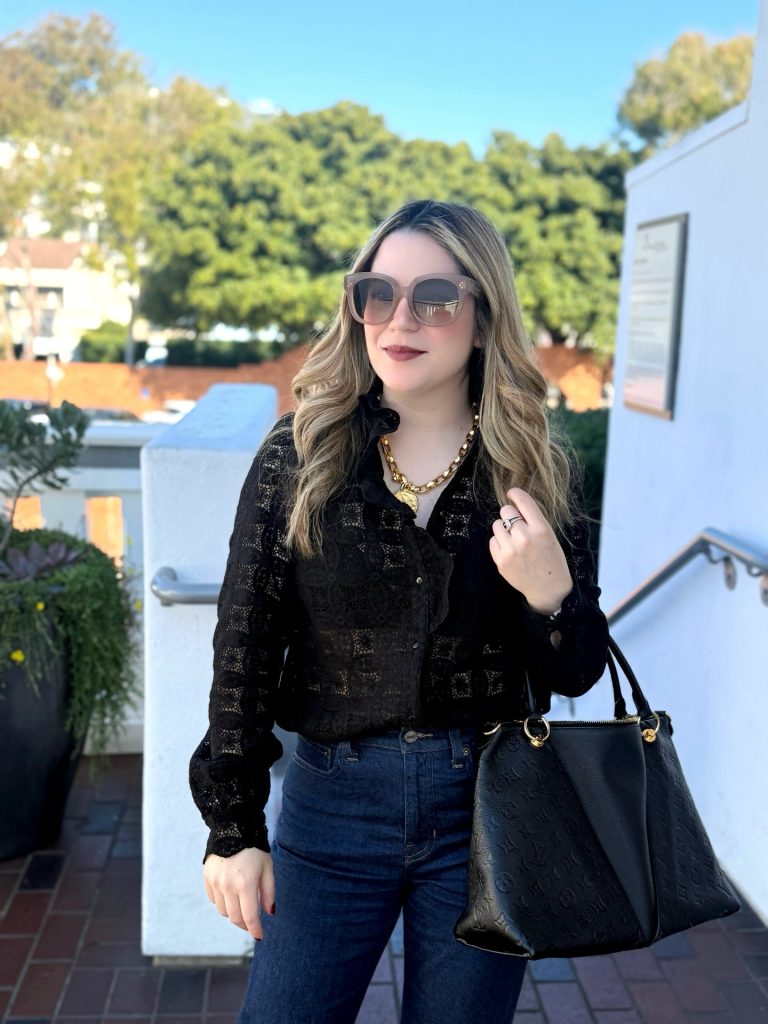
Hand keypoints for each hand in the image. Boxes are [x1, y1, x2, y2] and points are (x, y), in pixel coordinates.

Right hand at [203, 847, 275, 940]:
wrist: (233, 828)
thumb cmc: (255, 849)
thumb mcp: (268, 868)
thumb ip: (269, 892)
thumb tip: (269, 913)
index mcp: (245, 884)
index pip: (249, 917)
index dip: (255, 930)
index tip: (260, 936)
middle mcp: (228, 886)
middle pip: (235, 918)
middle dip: (245, 924)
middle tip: (252, 923)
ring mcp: (215, 882)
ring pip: (223, 911)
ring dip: (233, 913)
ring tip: (242, 906)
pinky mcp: (207, 878)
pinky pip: (213, 900)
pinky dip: (222, 903)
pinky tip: (230, 896)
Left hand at [489, 487, 573, 612]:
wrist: (548, 589)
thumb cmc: (552, 560)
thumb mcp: (549, 535)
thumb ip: (533, 520)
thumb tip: (514, 504)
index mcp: (541, 529)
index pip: (523, 502)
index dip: (515, 493)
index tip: (512, 492)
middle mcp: (524, 538)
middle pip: (506, 511)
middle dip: (510, 515)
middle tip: (517, 524)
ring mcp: (510, 550)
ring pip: (496, 524)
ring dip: (503, 528)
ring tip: (514, 539)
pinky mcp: (500, 561)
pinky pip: (492, 540)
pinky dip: (499, 542)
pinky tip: (510, 550)